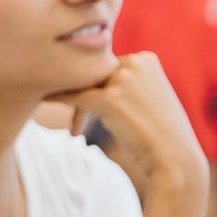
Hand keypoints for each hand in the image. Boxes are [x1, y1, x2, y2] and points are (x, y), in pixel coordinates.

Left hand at [46, 52, 204, 187]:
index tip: (93, 112)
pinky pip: (74, 96)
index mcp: (145, 58)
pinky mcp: (110, 99)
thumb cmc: (158, 132)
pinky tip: (42, 100)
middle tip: (77, 124)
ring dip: (75, 107)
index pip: (107, 67)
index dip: (96, 89)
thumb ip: (122, 81)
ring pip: (83, 85)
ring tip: (75, 130)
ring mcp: (123, 79)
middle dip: (84, 98)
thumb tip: (85, 76)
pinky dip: (57, 98)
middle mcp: (135, 62)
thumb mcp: (144, 96)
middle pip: (93, 75)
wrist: (174, 158)